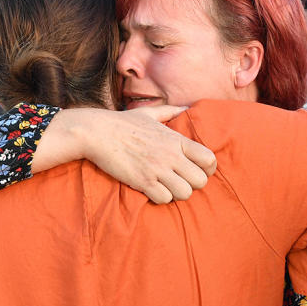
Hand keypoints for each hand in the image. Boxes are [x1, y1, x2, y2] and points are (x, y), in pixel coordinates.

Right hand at [40, 105, 217, 203]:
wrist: (97, 132)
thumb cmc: (123, 123)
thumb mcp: (149, 113)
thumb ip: (170, 111)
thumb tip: (186, 106)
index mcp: (176, 140)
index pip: (209, 159)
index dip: (208, 169)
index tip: (198, 170)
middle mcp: (170, 155)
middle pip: (201, 181)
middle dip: (193, 184)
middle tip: (181, 181)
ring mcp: (157, 169)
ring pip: (185, 193)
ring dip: (177, 193)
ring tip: (167, 186)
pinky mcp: (143, 181)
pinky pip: (165, 199)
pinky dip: (161, 197)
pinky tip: (153, 189)